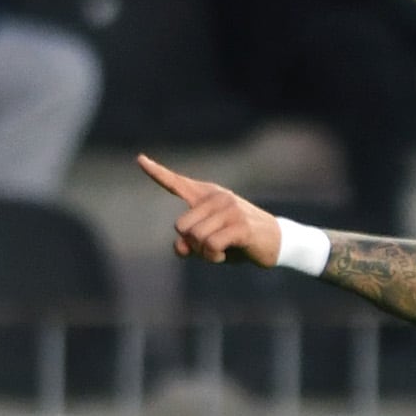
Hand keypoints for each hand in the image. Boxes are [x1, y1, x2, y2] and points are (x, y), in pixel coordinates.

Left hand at [140, 153, 284, 264]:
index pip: (177, 183)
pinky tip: (224, 255)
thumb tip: (180, 248)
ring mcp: (229, 209)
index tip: (140, 159)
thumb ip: (190, 244)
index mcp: (207, 195)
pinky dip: (214, 256)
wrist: (276, 241)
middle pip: (181, 226)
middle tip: (211, 247)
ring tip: (221, 250)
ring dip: (205, 253)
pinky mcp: (240, 225)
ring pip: (196, 238)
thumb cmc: (238, 240)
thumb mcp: (210, 243)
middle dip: (192, 244)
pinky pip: (211, 245)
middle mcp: (217, 197)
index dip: (157, 172)